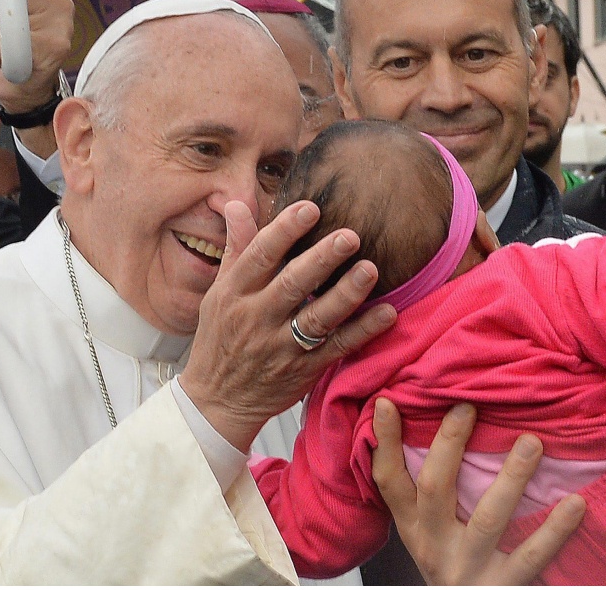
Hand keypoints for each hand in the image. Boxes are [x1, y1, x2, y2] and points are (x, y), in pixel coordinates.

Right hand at [176, 198, 395, 450]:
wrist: (217, 401)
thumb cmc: (219, 339)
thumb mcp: (217, 293)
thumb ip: (236, 249)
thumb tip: (238, 204)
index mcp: (233, 293)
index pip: (259, 256)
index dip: (284, 230)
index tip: (310, 208)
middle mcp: (256, 318)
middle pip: (291, 284)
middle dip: (321, 259)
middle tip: (350, 235)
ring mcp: (281, 346)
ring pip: (317, 318)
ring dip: (346, 293)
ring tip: (370, 269)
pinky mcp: (304, 370)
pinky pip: (337, 348)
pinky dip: (363, 331)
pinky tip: (387, 313)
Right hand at [373, 399, 583, 584]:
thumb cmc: (452, 564)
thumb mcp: (426, 532)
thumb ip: (425, 491)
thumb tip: (423, 425)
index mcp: (413, 527)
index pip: (389, 481)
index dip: (385, 443)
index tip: (387, 402)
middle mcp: (434, 545)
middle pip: (434, 490)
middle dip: (449, 446)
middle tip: (467, 407)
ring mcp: (469, 566)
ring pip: (487, 519)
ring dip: (511, 478)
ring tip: (532, 442)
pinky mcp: (503, 586)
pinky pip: (532, 555)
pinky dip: (555, 529)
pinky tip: (575, 502)